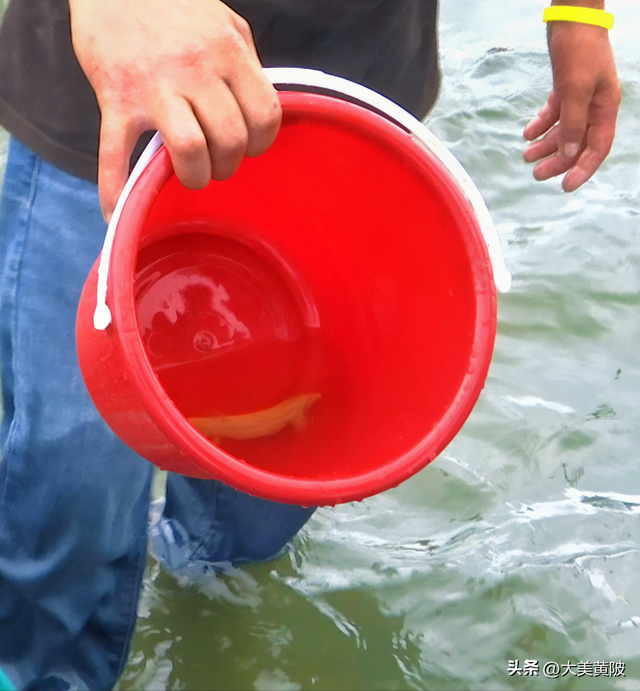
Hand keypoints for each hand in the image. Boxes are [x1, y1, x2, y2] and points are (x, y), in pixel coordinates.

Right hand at [69, 0, 281, 220]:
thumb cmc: (174, 4)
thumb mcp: (224, 23)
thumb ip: (246, 65)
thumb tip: (258, 110)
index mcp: (227, 52)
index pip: (265, 116)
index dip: (261, 142)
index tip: (247, 145)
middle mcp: (196, 70)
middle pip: (231, 141)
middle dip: (228, 164)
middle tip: (217, 162)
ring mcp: (153, 87)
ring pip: (190, 151)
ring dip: (195, 176)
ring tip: (191, 173)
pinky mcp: (115, 98)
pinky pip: (115, 154)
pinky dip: (114, 190)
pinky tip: (116, 212)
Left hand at [523, 19, 620, 190]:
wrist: (571, 18)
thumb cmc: (578, 50)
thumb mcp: (575, 89)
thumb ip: (572, 122)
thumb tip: (570, 152)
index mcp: (605, 108)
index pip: (597, 147)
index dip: (583, 169)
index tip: (565, 186)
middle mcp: (595, 106)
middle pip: (578, 142)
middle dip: (557, 160)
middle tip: (535, 173)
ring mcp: (581, 97)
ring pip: (564, 130)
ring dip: (546, 145)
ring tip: (526, 156)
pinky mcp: (566, 88)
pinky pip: (555, 114)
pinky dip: (542, 125)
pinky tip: (527, 134)